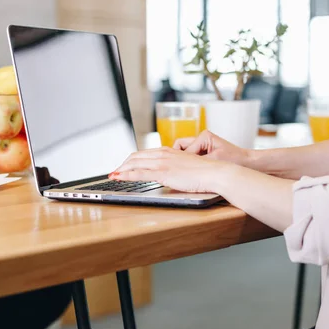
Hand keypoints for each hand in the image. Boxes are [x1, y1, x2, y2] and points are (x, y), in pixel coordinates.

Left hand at [109, 147, 229, 192]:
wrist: (214, 173)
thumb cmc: (205, 172)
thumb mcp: (187, 166)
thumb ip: (176, 168)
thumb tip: (171, 175)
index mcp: (169, 151)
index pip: (144, 153)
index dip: (132, 159)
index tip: (125, 165)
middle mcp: (163, 154)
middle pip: (136, 156)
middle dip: (124, 164)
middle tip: (116, 171)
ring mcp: (162, 163)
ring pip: (134, 163)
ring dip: (121, 169)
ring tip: (113, 174)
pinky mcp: (163, 173)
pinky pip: (139, 173)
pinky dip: (126, 174)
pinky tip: (119, 177)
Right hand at [173, 131, 252, 166]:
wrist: (247, 163)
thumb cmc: (235, 160)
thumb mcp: (214, 160)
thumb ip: (198, 160)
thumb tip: (182, 163)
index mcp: (204, 136)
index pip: (183, 148)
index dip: (181, 160)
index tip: (179, 170)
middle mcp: (202, 138)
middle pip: (180, 146)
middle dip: (179, 158)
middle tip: (179, 170)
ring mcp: (203, 145)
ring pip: (185, 152)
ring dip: (185, 161)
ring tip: (188, 171)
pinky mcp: (205, 152)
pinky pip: (192, 157)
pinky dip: (191, 164)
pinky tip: (195, 172)